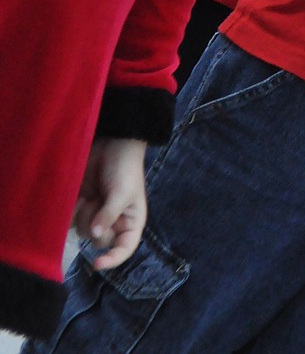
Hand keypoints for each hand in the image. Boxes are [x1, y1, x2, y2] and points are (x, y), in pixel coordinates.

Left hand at [74, 137, 146, 269]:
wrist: (112, 143)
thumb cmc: (125, 168)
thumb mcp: (122, 192)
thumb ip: (109, 215)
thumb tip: (95, 235)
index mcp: (130, 222)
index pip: (124, 249)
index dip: (112, 260)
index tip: (97, 263)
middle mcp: (113, 223)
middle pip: (99, 241)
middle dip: (95, 225)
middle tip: (97, 204)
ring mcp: (96, 214)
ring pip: (83, 231)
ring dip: (84, 215)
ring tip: (89, 196)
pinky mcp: (82, 205)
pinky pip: (72, 221)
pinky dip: (73, 211)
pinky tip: (79, 197)